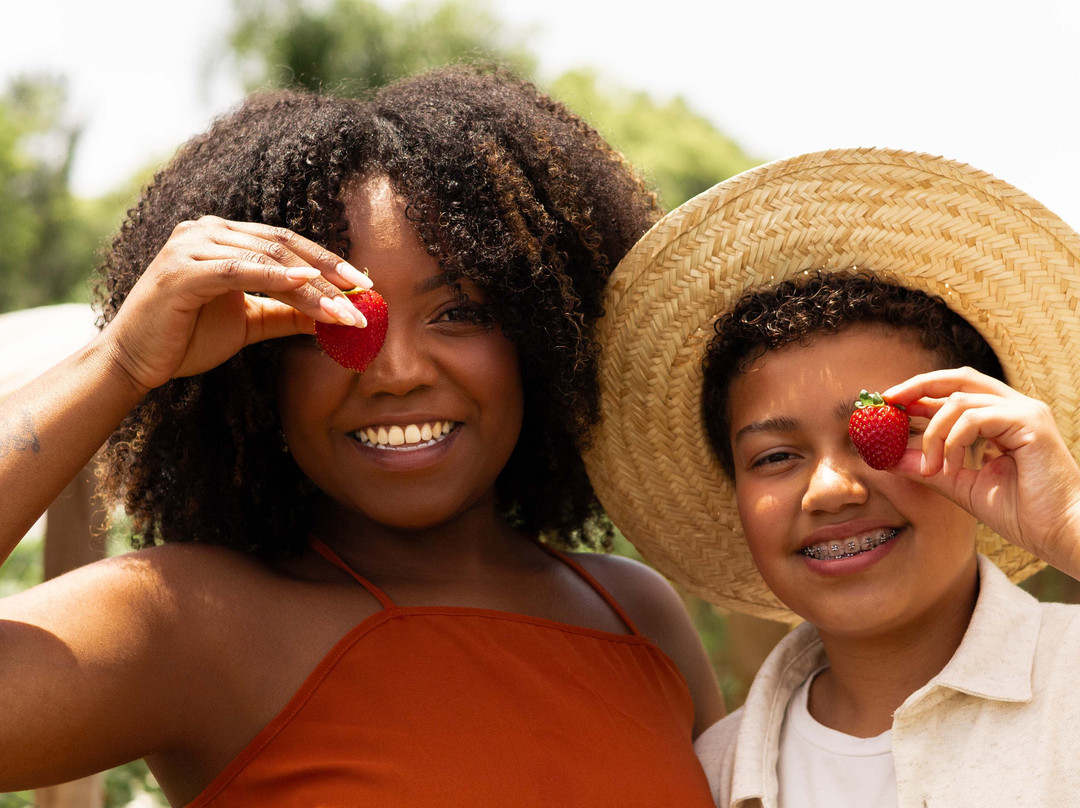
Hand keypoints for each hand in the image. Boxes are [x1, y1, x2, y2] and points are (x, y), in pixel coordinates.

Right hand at [103, 216, 371, 392]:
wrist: (134, 362)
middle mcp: (207, 230)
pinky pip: (238, 270)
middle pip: (283, 247)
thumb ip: (287, 312)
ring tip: (345, 312)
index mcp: (223, 236)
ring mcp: (192, 246)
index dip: (329, 262)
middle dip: (330, 274)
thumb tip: (336, 315)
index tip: (365, 286)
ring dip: (313, 288)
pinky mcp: (181, 271)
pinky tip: (305, 287)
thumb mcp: (249, 322)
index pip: (287, 244)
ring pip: (268, 260)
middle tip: (365, 297)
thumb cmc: (186, 339)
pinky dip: (274, 277)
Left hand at [883, 367, 1079, 573]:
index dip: (917, 394)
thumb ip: (927, 467)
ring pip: (959, 401)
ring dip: (933, 434)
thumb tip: (887, 456)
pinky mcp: (1030, 422)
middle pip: (956, 379)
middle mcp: (1013, 408)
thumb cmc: (1021, 513)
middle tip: (888, 403)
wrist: (1059, 533)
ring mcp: (1024, 411)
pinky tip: (951, 469)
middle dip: (916, 387)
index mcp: (1000, 418)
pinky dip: (953, 441)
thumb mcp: (960, 485)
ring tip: (932, 468)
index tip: (885, 406)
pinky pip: (975, 418)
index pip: (952, 393)